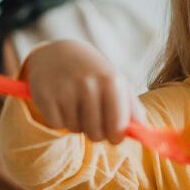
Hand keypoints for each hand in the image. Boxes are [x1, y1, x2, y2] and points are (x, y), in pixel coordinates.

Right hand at [23, 40, 146, 142]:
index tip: (114, 136)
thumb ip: (133, 109)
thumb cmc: (95, 74)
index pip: (117, 127)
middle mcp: (88, 84)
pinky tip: (61, 103)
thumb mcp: (118, 84)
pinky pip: (56, 125)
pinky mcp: (44, 94)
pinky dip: (59, 119)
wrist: (60, 53)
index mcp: (111, 81)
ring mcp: (64, 89)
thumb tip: (144, 132)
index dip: (116, 137)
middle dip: (96, 132)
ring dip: (77, 124)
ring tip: (76, 106)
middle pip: (96, 134)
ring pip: (75, 130)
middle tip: (93, 118)